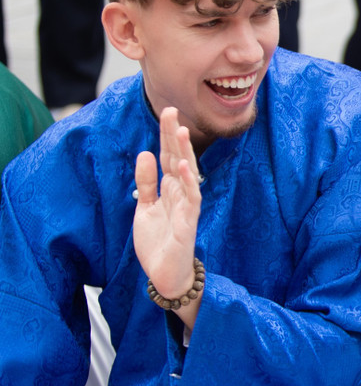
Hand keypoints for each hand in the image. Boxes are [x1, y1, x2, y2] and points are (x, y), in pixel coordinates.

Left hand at [133, 107, 202, 323]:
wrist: (165, 274)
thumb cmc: (157, 242)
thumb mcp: (144, 207)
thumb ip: (145, 183)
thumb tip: (144, 154)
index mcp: (168, 189)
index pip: (166, 156)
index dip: (165, 135)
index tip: (166, 113)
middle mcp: (179, 193)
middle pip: (177, 158)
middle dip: (174, 136)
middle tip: (171, 111)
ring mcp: (186, 206)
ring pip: (187, 174)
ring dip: (184, 153)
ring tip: (180, 132)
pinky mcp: (188, 221)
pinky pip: (191, 198)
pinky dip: (187, 182)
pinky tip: (182, 166)